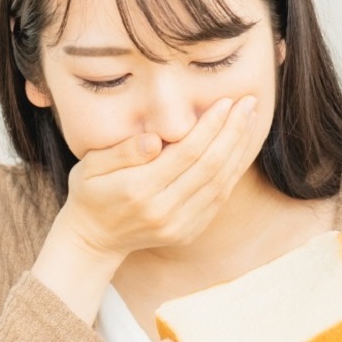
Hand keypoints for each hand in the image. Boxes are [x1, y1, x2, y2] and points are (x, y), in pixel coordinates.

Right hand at [53, 96, 261, 259]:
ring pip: (220, 183)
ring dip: (240, 149)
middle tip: (249, 103)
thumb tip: (154, 140)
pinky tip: (241, 148)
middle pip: (210, 166)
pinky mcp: (188, 232)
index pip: (186, 153)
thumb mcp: (90, 166)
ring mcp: (178, 225)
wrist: (93, 240)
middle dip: (234, 131)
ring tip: (251, 120)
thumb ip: (122, 152)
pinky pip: (219, 199)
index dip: (211, 126)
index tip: (227, 101)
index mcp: (138, 189)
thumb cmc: (90, 193)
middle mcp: (163, 210)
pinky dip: (233, 171)